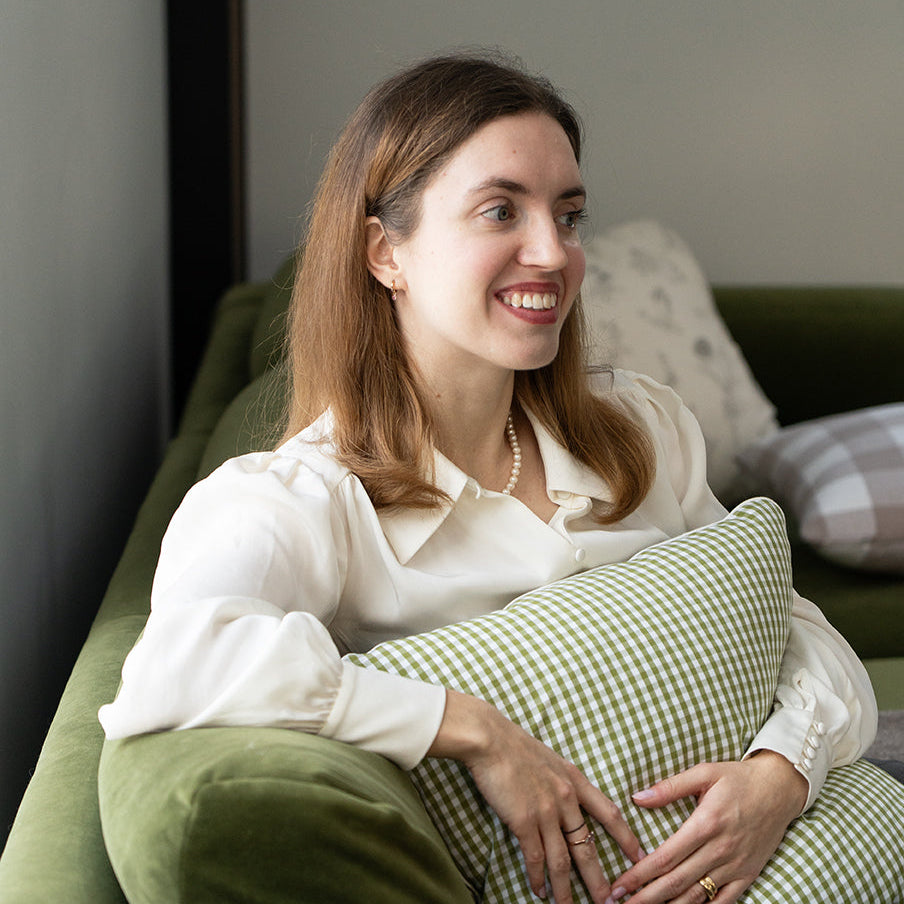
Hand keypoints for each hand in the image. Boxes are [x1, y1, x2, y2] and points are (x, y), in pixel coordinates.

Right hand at [428, 690, 644, 902]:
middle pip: (587, 847)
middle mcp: (566, 798)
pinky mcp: (524, 821)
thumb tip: (562, 795)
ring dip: (565, 889)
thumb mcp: (548, 758)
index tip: (640, 855)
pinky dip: (538, 878)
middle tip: (610, 902)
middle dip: (599, 878)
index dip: (626, 837)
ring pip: (561, 860)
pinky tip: (539, 891)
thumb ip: (559, 779)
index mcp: (574, 780)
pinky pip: (535, 857)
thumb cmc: (513, 745)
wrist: (490, 740)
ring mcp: (546, 811)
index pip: (609, 813)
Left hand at [607, 752, 807, 902]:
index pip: (665, 857)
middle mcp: (720, 850)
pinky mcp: (747, 875)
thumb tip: (638, 798)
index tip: (619, 884)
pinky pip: (724, 902)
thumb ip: (670, 787)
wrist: (780, 789)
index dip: (639, 874)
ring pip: (697, 896)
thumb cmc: (738, 778)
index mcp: (705, 824)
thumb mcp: (704, 772)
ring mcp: (735, 866)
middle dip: (646, 896)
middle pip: (676, 882)